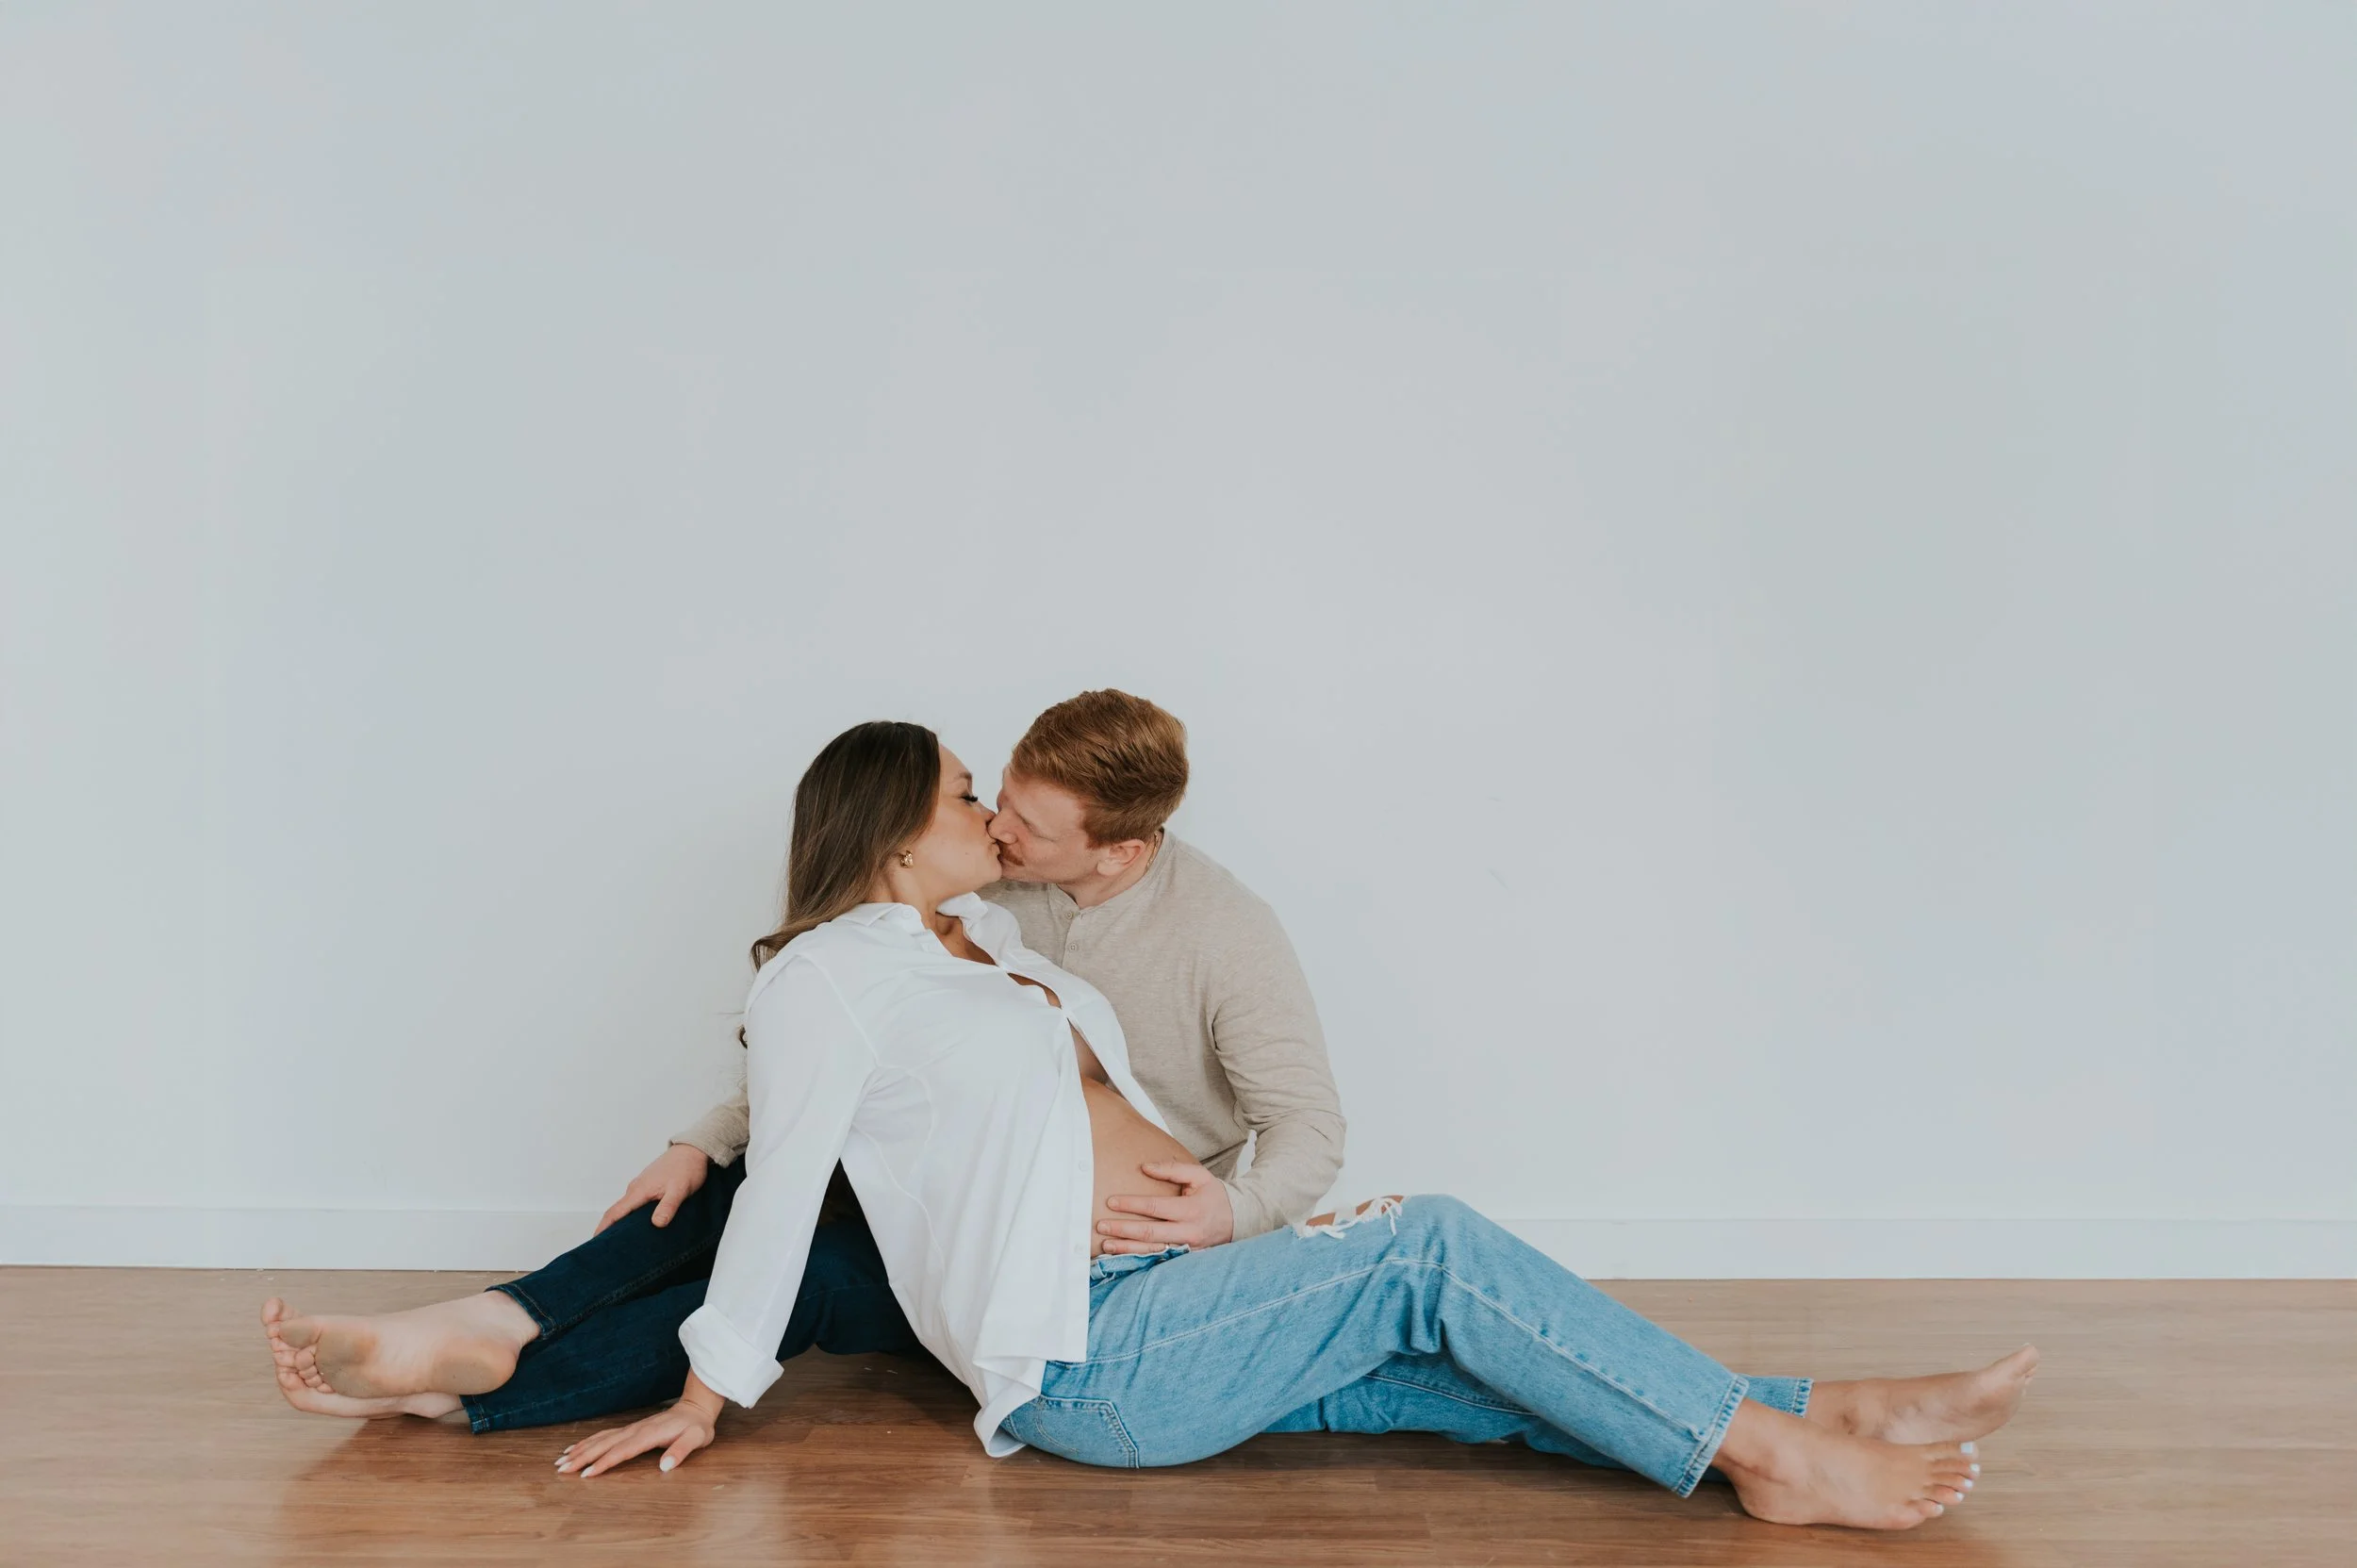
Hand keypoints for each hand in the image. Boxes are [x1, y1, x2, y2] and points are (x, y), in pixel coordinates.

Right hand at [556, 1389, 719, 1477]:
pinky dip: (589, 1441)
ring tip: (561, 1460)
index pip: (622, 1451)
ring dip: (581, 1449)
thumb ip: (681, 1451)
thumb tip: (665, 1466)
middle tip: (561, 1469)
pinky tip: (578, 1447)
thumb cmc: (697, 1427)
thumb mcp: (696, 1439)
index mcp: (649, 1435)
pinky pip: (605, 1435)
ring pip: (601, 1439)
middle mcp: (636, 1430)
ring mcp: (631, 1429)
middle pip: (604, 1445)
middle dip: (582, 1457)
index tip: (586, 1474)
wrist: (696, 1408)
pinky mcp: (630, 1429)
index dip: (604, 1462)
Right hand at [597, 1143, 710, 1233]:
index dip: (604, 1227)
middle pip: (617, 1211)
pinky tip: (639, 1224)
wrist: (692, 1150)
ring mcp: (641, 1186)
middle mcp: (636, 1188)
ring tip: (622, 1240)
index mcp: (639, 1190)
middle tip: (608, 1247)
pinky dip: (632, 1214)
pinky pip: (635, 1203)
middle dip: (609, 1228)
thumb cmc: (686, 1168)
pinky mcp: (649, 1186)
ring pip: (627, 1207)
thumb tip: (656, 1223)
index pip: (615, 1212)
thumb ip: (668, 1206)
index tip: (595, 1241)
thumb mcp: (680, 1190)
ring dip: (622, 1222)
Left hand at [1096, 1161, 1234, 1253]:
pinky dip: (1139, 1260)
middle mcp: (1188, 1232)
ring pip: (1152, 1251)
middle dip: (1123, 1230)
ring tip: (1105, 1245)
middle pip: (1150, 1232)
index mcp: (1191, 1210)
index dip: (1132, 1205)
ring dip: (1127, 1249)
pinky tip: (1122, 1258)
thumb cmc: (1214, 1196)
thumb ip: (1172, 1170)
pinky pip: (1159, 1260)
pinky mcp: (1184, 1260)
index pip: (1155, 1207)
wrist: (1237, 1221)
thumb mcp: (1199, 1176)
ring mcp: (1186, 1249)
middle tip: (1101, 1226)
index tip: (1111, 1202)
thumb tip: (1144, 1167)